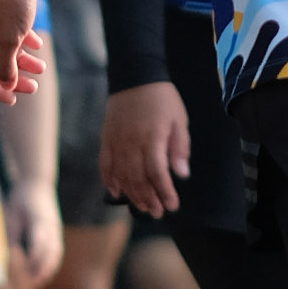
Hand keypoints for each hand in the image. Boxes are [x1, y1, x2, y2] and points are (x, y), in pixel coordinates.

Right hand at [0, 0, 50, 105]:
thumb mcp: (9, 39)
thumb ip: (5, 65)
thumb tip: (6, 82)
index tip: (13, 100)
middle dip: (12, 78)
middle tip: (34, 88)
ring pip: (5, 47)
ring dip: (22, 60)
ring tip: (43, 68)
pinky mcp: (6, 5)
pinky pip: (12, 30)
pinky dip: (25, 41)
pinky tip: (39, 45)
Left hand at [6, 180, 63, 287]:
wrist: (38, 182)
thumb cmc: (22, 196)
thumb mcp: (13, 212)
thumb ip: (11, 231)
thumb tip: (6, 253)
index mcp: (39, 219)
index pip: (39, 242)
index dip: (34, 258)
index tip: (26, 271)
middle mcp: (51, 225)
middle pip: (51, 251)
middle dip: (43, 268)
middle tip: (32, 283)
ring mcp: (56, 229)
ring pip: (56, 252)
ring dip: (49, 268)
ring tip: (39, 282)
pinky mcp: (56, 231)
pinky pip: (57, 250)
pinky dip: (52, 262)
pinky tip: (44, 272)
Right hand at [100, 80, 191, 219]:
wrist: (135, 76)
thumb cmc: (162, 99)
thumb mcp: (179, 119)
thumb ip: (180, 147)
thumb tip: (182, 174)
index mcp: (152, 138)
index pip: (157, 172)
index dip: (164, 191)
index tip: (172, 205)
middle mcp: (132, 144)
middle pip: (138, 179)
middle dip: (149, 199)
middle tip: (158, 212)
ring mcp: (116, 142)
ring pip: (122, 176)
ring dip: (133, 195)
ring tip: (143, 207)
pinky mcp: (106, 140)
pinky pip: (105, 165)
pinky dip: (109, 180)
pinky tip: (116, 192)